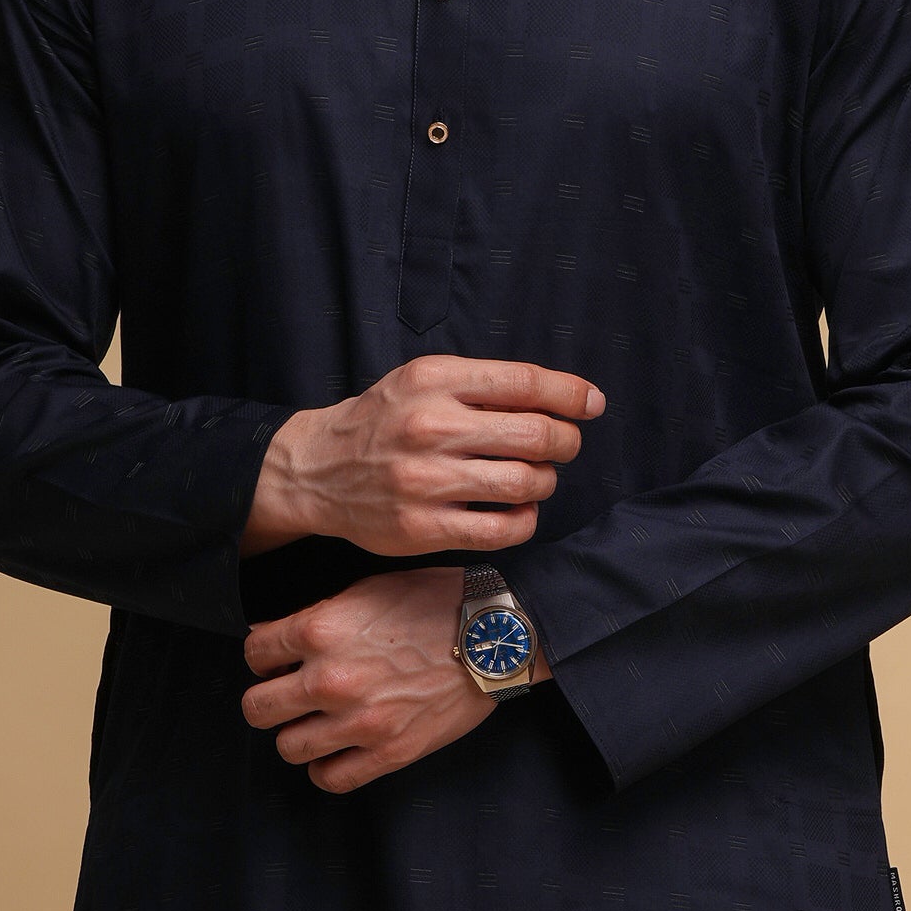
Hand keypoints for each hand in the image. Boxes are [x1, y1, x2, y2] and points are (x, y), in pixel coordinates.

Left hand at [241, 565, 545, 796]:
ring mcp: (359, 720)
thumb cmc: (435, 602)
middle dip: (268, 700)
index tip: (281, 661)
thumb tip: (280, 641)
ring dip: (297, 735)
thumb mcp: (367, 590)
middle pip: (256, 708)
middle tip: (290, 696)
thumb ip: (318, 617)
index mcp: (319, 629)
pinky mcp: (389, 752)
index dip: (265, 657)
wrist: (494, 635)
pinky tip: (337, 751)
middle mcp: (330, 678)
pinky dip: (325, 768)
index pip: (253, 654)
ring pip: (287, 747)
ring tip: (317, 723)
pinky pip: (330, 778)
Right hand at [243, 356, 601, 559]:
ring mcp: (425, 480)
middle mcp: (430, 426)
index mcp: (434, 380)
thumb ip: (483, 385)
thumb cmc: (384, 421)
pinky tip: (519, 511)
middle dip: (565, 442)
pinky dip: (525, 521)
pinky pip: (502, 529)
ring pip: (525, 483)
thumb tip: (564, 398)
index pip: (525, 382)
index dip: (570, 394)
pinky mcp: (423, 526)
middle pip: (536, 435)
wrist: (318, 469)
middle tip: (563, 447)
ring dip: (545, 482)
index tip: (592, 405)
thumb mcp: (422, 381)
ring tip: (535, 479)